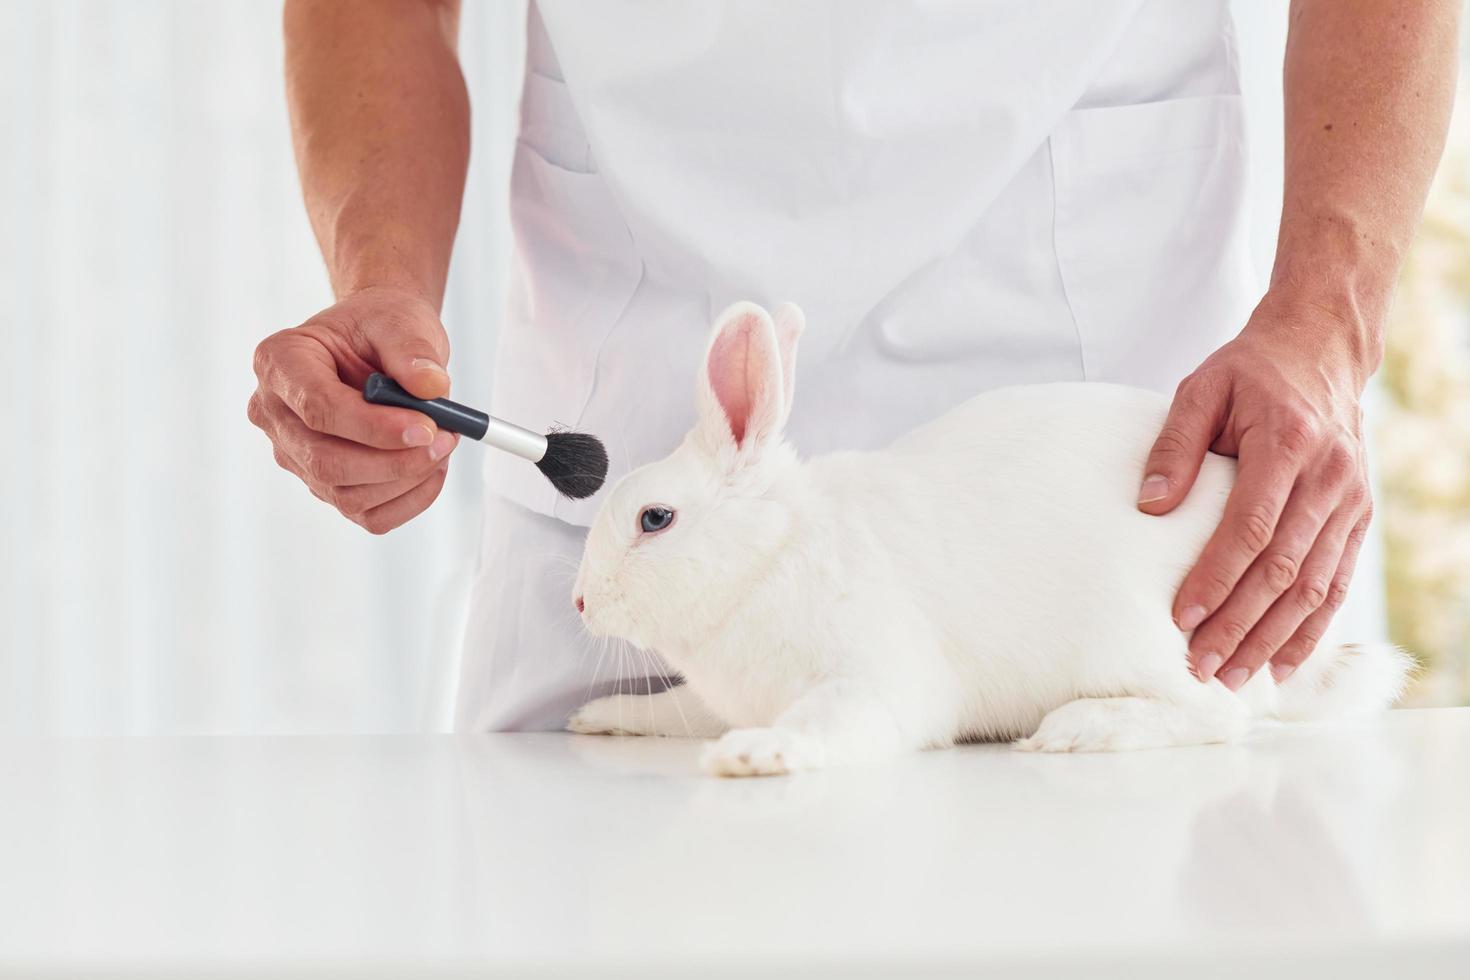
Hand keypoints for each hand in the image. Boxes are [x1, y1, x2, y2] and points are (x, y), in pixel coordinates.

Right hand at [248, 286, 459, 533]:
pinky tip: (432, 470)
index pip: (317, 408)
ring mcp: (295, 454)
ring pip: (346, 494)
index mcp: (280, 363)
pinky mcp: (323, 483)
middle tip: (445, 439)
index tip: (427, 426)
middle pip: (326, 461)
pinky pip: (367, 514)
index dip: (374, 426)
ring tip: (444, 444)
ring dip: (407, 479)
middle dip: (394, 460)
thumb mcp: (399, 320)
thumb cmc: (380, 328)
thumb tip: (432, 386)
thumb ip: (413, 349)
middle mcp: (275, 414)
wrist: (378, 344)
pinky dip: (409, 500)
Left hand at [1137, 295, 1374, 690]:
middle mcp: (1329, 477)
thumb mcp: (1200, 389)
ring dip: (1273, 639)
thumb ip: (1174, 446)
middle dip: (1240, 624)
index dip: (1216, 578)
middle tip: (1200, 667)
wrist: (1320, 350)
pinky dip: (1311, 630)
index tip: (1180, 618)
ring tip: (1233, 677)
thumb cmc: (1249, 373)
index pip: (1250, 527)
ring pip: (1314, 587)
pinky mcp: (1358, 518)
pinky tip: (1280, 664)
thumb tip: (1149, 506)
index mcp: (1288, 443)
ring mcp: (1351, 501)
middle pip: (1283, 569)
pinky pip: (1337, 584)